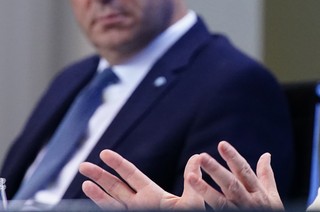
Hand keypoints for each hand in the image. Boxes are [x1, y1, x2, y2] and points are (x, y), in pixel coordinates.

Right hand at [79, 149, 204, 209]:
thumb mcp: (192, 198)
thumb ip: (191, 178)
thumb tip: (197, 157)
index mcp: (152, 194)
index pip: (131, 175)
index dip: (117, 164)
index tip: (104, 153)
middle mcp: (139, 204)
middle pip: (115, 186)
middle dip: (99, 176)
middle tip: (83, 165)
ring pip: (111, 203)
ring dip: (97, 194)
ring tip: (85, 182)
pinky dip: (102, 209)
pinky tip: (91, 203)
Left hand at [188, 141, 283, 209]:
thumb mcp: (271, 195)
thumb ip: (266, 175)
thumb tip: (266, 155)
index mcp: (258, 192)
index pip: (244, 171)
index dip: (232, 157)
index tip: (221, 144)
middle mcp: (249, 202)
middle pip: (231, 184)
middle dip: (216, 170)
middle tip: (202, 156)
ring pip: (220, 201)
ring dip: (204, 189)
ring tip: (190, 177)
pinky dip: (206, 207)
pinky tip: (192, 204)